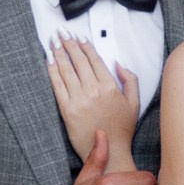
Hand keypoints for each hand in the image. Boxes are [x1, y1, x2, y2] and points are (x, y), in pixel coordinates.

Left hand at [48, 35, 140, 163]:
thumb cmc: (122, 129)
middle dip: (68, 44)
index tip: (78, 36)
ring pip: (66, 70)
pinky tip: (49, 60)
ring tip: (53, 41)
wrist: (109, 152)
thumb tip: (118, 63)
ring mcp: (79, 100)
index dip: (84, 46)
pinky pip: (57, 85)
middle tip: (61, 33)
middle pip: (78, 61)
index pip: (94, 59)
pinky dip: (52, 71)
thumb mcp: (134, 102)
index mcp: (110, 87)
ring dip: (58, 52)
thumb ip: (130, 79)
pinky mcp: (67, 110)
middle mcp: (94, 90)